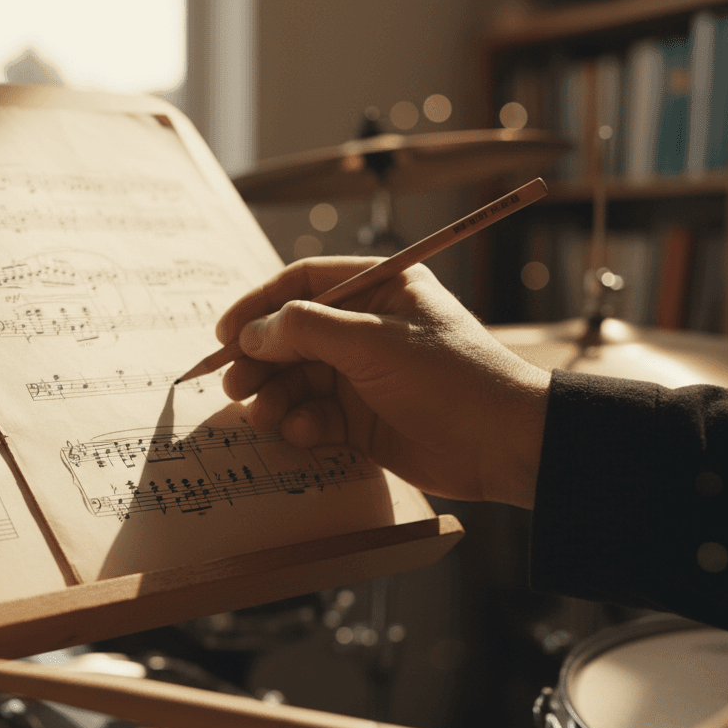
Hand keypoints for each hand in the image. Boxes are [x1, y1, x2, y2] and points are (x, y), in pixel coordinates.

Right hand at [216, 256, 550, 507]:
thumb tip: (251, 332)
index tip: (225, 333)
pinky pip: (315, 416)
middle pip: (292, 336)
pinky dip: (301, 424)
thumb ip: (306, 330)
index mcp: (378, 290)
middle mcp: (367, 328)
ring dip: (274, 396)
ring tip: (262, 414)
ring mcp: (364, 376)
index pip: (303, 284)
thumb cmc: (452, 377)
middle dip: (260, 360)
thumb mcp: (373, 342)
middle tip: (234, 385)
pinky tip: (303, 433)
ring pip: (298, 380)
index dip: (259, 305)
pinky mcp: (364, 419)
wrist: (503, 444)